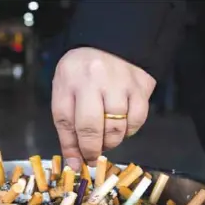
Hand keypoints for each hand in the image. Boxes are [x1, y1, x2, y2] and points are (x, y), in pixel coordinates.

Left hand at [52, 47, 155, 170]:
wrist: (110, 41)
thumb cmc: (82, 71)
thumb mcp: (65, 89)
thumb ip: (67, 124)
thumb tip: (74, 162)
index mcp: (68, 79)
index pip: (64, 121)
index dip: (71, 148)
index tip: (76, 163)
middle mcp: (93, 79)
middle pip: (90, 128)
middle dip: (91, 150)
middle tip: (92, 157)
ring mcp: (119, 81)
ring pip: (116, 127)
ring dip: (111, 142)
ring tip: (106, 139)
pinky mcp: (140, 84)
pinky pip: (137, 120)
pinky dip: (129, 131)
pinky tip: (122, 126)